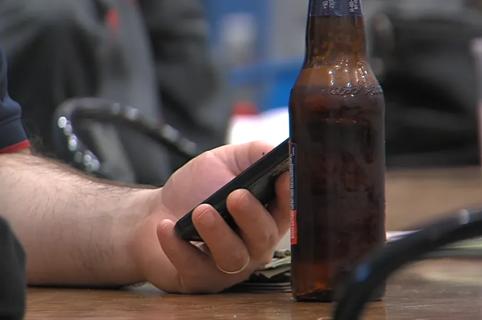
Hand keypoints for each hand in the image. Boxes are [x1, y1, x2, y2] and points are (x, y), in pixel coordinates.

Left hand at [131, 141, 289, 292]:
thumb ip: (254, 154)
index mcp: (266, 216)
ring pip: (234, 258)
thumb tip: (276, 151)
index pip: (287, 210)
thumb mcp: (225, 162)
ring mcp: (229, 267)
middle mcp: (254, 245)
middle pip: (263, 238)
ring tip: (200, 211)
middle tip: (236, 195)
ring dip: (218, 233)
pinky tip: (166, 227)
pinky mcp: (200, 280)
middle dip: (252, 216)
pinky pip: (194, 268)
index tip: (281, 177)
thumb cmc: (197, 187)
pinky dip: (179, 248)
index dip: (288, 196)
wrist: (155, 212)